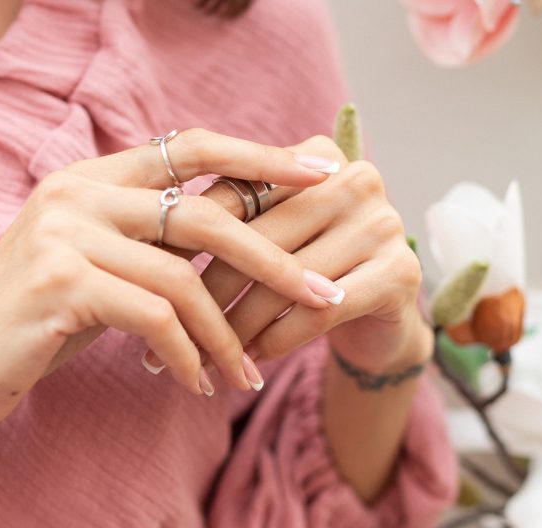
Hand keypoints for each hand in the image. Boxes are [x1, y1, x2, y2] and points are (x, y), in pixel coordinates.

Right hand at [0, 129, 345, 433]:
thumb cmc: (35, 323)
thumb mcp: (99, 269)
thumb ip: (152, 242)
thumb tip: (239, 232)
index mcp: (91, 179)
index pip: (192, 145)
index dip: (261, 155)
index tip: (322, 173)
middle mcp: (76, 193)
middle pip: (202, 212)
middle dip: (271, 259)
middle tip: (320, 294)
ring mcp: (63, 235)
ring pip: (183, 277)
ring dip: (227, 335)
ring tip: (247, 376)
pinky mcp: (58, 285)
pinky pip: (154, 318)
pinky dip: (187, 356)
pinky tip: (195, 384)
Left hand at [148, 135, 430, 381]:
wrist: (378, 313)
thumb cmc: (306, 269)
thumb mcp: (267, 236)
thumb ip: (223, 220)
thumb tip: (141, 240)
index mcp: (316, 155)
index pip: (237, 195)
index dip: (186, 242)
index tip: (146, 280)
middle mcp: (357, 177)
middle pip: (258, 238)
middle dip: (206, 292)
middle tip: (164, 329)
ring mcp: (385, 223)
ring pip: (284, 279)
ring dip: (236, 326)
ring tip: (201, 355)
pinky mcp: (401, 272)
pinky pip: (319, 311)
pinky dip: (278, 339)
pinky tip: (251, 358)